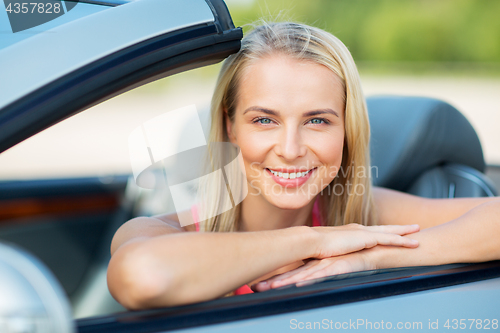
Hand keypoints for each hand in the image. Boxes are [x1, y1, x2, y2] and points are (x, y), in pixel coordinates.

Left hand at [252, 251, 370, 291]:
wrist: (375, 250)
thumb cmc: (353, 261)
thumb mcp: (332, 269)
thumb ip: (317, 274)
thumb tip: (302, 284)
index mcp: (312, 265)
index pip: (290, 274)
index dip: (274, 280)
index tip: (256, 287)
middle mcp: (316, 264)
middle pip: (291, 275)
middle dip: (272, 282)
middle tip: (254, 288)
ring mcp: (326, 264)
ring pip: (302, 275)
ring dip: (285, 282)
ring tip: (269, 288)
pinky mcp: (338, 265)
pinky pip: (321, 274)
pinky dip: (309, 279)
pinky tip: (298, 283)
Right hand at [310, 223, 419, 258]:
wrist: (312, 241)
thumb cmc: (314, 247)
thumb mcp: (328, 250)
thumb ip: (334, 253)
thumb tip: (332, 260)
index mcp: (350, 232)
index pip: (370, 231)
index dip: (382, 231)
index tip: (391, 231)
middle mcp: (359, 229)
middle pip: (383, 228)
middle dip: (398, 227)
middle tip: (413, 226)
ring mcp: (364, 232)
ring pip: (390, 232)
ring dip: (405, 232)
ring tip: (418, 232)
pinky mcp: (367, 239)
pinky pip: (390, 240)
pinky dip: (403, 241)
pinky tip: (413, 243)